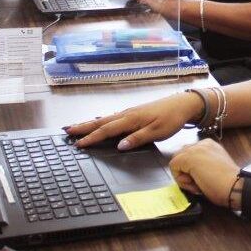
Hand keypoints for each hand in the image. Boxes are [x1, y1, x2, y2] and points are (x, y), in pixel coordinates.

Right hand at [65, 91, 201, 149]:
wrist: (182, 104)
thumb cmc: (171, 119)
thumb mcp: (157, 132)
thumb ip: (137, 138)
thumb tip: (119, 145)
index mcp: (131, 119)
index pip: (106, 130)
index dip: (91, 138)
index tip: (78, 144)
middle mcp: (127, 114)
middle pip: (101, 122)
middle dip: (83, 127)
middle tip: (67, 131)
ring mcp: (130, 112)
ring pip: (105, 119)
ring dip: (90, 123)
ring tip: (77, 127)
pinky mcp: (134, 112)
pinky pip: (113, 118)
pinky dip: (102, 121)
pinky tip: (100, 122)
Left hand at [169, 140, 239, 206]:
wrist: (235, 186)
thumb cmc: (228, 183)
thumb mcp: (214, 168)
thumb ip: (202, 165)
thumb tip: (187, 172)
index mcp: (210, 145)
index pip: (189, 154)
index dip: (192, 170)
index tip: (204, 179)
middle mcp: (202, 143)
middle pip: (181, 156)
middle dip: (186, 172)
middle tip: (199, 183)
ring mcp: (195, 149)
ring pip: (176, 162)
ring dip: (183, 176)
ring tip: (198, 184)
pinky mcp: (188, 157)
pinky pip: (173, 167)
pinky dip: (180, 179)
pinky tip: (195, 184)